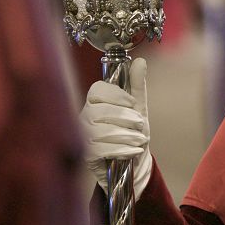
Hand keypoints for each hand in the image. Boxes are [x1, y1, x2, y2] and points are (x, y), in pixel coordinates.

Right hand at [79, 57, 152, 198]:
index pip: (96, 90)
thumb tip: (139, 61)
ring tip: (139, 140)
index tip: (132, 103)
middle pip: (99, 111)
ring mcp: (84, 136)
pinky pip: (100, 149)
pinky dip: (121, 150)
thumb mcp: (138, 108)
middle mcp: (85, 116)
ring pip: (101, 131)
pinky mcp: (87, 154)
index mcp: (96, 102)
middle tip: (140, 125)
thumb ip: (137, 86)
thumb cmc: (133, 132)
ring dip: (126, 135)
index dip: (115, 95)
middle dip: (124, 118)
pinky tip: (132, 151)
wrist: (134, 163)